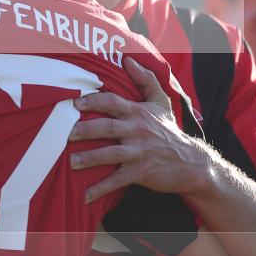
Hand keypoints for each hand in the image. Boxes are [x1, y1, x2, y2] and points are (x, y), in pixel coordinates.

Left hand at [69, 57, 207, 201]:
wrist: (190, 162)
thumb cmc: (169, 130)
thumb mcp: (161, 102)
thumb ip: (146, 79)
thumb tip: (128, 59)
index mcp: (138, 112)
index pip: (112, 102)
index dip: (93, 101)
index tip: (74, 103)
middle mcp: (137, 130)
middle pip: (107, 127)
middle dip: (85, 130)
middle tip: (65, 133)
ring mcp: (139, 152)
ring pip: (110, 154)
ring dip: (89, 159)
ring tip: (72, 163)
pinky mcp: (141, 173)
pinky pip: (117, 181)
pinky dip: (101, 189)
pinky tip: (85, 196)